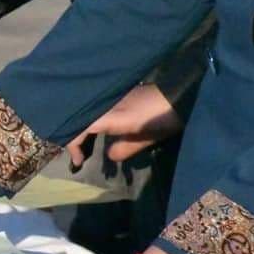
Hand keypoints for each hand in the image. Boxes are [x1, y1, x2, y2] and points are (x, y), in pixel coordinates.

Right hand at [66, 84, 182, 168]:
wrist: (181, 93)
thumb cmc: (165, 117)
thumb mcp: (147, 137)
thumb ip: (125, 148)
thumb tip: (110, 155)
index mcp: (111, 115)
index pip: (80, 128)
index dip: (73, 145)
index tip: (79, 161)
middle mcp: (106, 104)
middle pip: (77, 118)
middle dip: (72, 137)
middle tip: (78, 153)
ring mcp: (111, 97)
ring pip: (85, 113)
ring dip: (81, 129)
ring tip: (86, 144)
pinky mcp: (118, 95)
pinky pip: (96, 109)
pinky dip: (91, 121)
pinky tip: (99, 132)